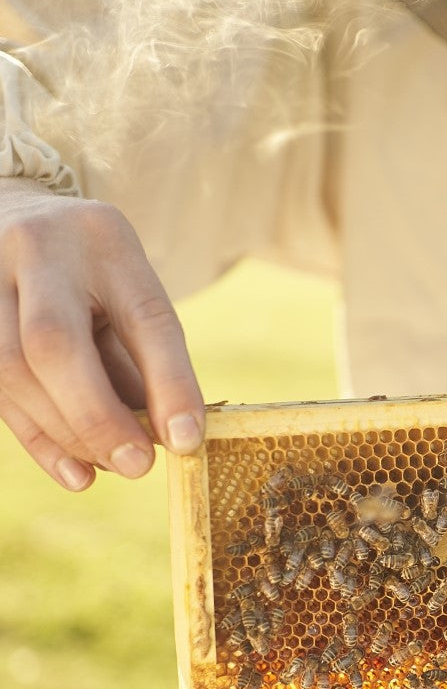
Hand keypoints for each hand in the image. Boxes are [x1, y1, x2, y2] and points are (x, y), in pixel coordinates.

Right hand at [0, 180, 203, 489]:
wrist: (17, 216)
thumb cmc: (94, 272)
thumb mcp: (130, 294)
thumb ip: (146, 360)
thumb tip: (166, 438)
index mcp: (107, 240)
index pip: (144, 317)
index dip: (170, 384)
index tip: (186, 441)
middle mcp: (40, 248)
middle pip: (54, 343)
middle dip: (96, 416)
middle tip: (137, 466)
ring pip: (12, 369)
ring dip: (64, 432)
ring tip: (108, 465)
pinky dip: (38, 439)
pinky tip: (75, 472)